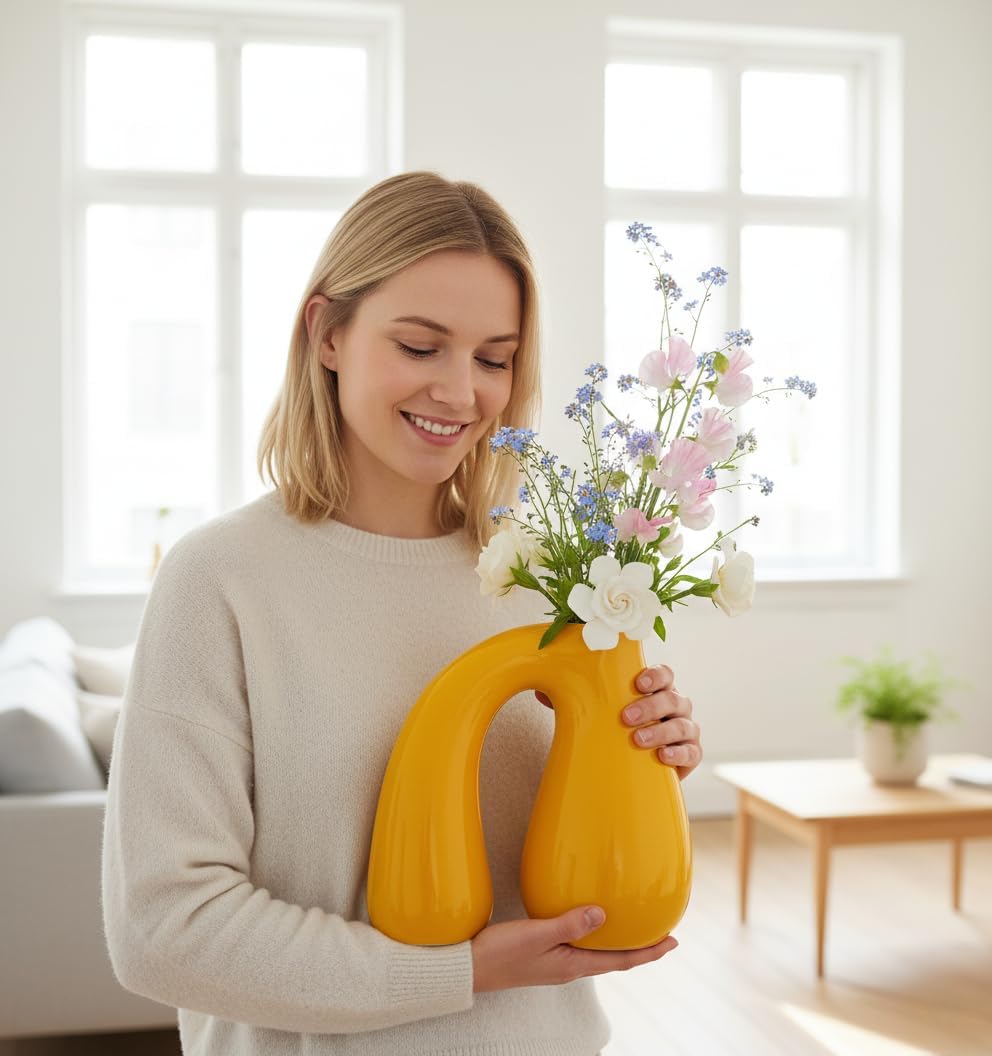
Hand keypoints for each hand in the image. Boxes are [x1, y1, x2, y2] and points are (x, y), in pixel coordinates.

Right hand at [471, 905, 677, 992]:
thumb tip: (603, 914)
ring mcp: (557, 962)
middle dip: (640, 947)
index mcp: (573, 966)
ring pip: (598, 952)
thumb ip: (570, 924)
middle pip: (614, 958)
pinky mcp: (544, 954)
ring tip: (633, 926)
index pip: (621, 960)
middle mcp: (569, 967)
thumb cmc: (501, 953)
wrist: (469, 968)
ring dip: (618, 941)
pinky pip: (579, 945)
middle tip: (662, 932)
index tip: (673, 941)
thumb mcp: (537, 934)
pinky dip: (594, 935)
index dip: (649, 952)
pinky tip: (590, 922)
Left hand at [535, 663, 701, 780]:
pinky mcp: (689, 754)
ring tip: (637, 740)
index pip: (664, 673)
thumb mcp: (596, 710)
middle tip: (626, 717)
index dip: (655, 675)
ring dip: (661, 731)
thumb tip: (539, 690)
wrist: (632, 764)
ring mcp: (685, 729)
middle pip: (673, 698)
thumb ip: (574, 698)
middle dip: (650, 706)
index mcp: (656, 688)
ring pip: (683, 724)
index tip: (637, 683)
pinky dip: (679, 753)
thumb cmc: (614, 727)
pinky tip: (662, 757)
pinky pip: (692, 751)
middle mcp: (675, 705)